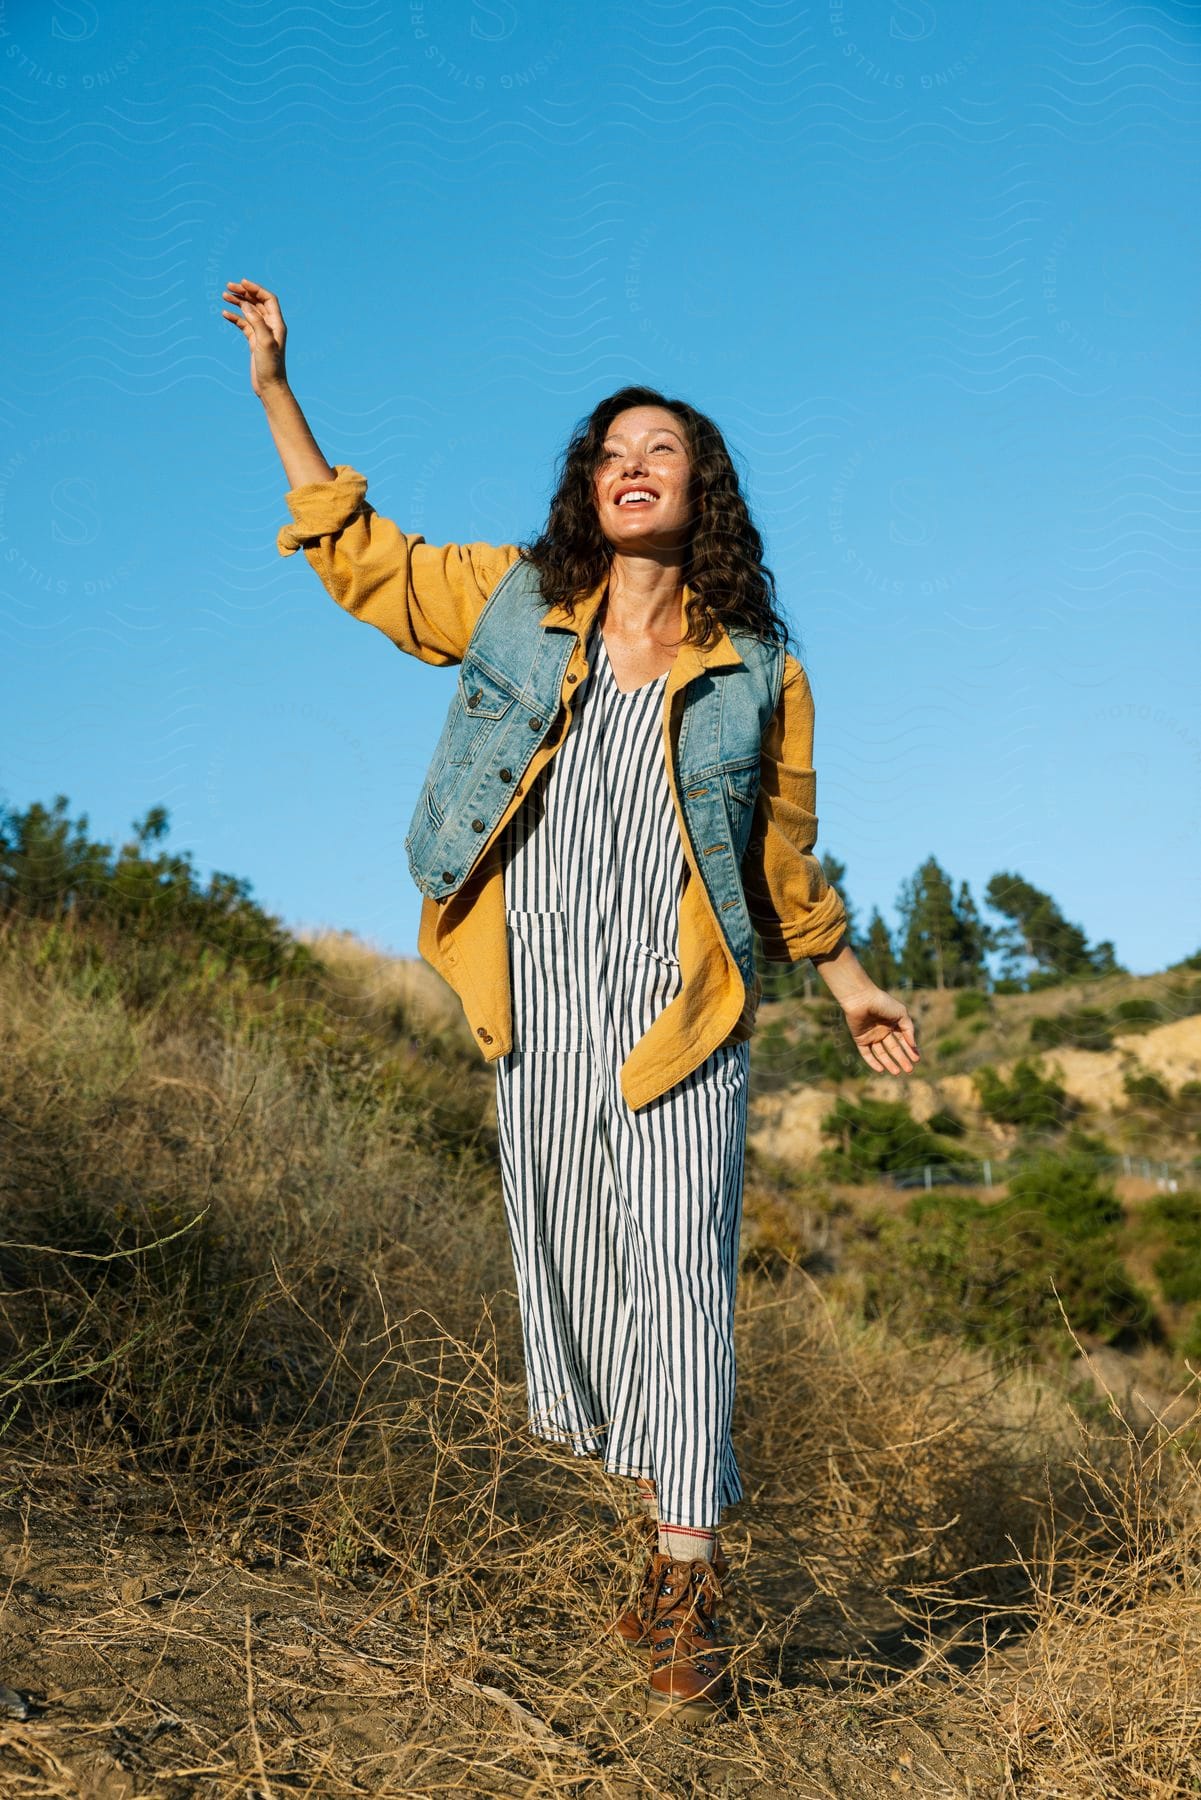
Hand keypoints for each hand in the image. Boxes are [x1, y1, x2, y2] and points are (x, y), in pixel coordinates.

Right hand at [221, 277, 287, 398]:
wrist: (270, 386)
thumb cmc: (271, 366)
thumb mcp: (264, 341)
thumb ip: (256, 322)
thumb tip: (246, 305)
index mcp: (277, 324)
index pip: (268, 299)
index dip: (256, 289)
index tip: (242, 283)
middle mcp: (271, 326)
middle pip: (257, 303)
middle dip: (244, 293)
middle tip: (228, 286)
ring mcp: (262, 333)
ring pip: (249, 312)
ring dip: (238, 303)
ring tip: (224, 295)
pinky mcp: (254, 342)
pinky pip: (244, 325)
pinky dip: (235, 318)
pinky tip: (225, 313)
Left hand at [839, 985, 919, 1075]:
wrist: (862, 999)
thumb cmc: (883, 1003)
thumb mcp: (902, 1014)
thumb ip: (909, 1029)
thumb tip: (913, 1045)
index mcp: (893, 1024)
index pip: (903, 1040)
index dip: (910, 1050)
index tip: (917, 1059)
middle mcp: (882, 1031)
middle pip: (893, 1049)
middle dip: (902, 1059)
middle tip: (910, 1070)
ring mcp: (871, 1036)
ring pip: (881, 1053)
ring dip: (889, 1063)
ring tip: (897, 1072)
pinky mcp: (860, 1039)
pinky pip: (866, 1054)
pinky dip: (873, 1062)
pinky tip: (881, 1070)